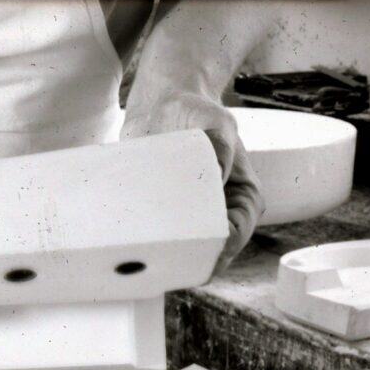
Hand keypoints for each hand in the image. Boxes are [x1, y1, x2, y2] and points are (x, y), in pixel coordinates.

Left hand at [122, 92, 264, 273]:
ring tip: (140, 260)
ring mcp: (193, 220)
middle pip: (210, 256)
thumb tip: (220, 179)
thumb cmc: (195, 111)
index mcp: (243, 197)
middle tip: (159, 263)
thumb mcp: (214, 121)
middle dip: (189, 264)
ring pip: (184, 257)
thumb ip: (220, 146)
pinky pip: (159, 246)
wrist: (163, 105)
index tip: (191, 250)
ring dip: (165, 262)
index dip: (218, 250)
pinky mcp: (166, 220)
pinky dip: (147, 252)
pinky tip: (126, 254)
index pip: (236, 236)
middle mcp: (221, 214)